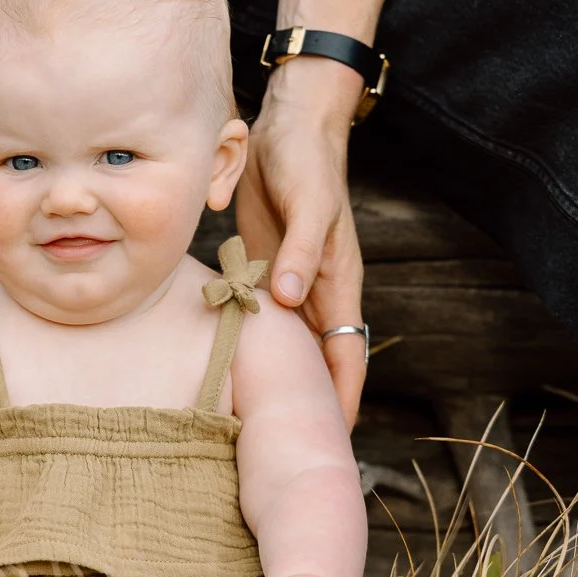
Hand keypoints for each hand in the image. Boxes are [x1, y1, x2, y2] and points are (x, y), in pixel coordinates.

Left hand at [236, 57, 367, 423]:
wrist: (288, 127)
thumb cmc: (305, 162)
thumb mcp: (307, 203)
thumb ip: (303, 252)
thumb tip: (291, 301)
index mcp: (337, 282)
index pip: (345, 355)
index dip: (340, 399)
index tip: (330, 440)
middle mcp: (316, 289)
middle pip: (319, 360)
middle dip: (308, 403)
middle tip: (284, 449)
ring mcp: (291, 281)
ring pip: (289, 343)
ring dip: (279, 378)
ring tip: (256, 423)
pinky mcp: (265, 266)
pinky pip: (261, 316)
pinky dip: (253, 342)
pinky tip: (232, 365)